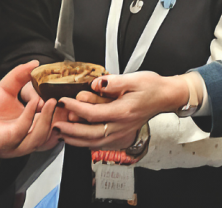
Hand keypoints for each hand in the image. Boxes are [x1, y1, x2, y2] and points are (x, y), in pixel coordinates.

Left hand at [0, 61, 56, 157]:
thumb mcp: (7, 88)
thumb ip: (21, 75)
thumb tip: (35, 63)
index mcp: (30, 127)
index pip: (54, 123)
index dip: (62, 112)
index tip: (67, 96)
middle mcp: (26, 138)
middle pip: (51, 133)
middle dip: (60, 118)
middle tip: (63, 101)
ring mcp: (17, 143)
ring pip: (40, 137)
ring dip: (47, 118)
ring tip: (50, 101)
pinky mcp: (5, 143)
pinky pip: (21, 132)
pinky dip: (28, 117)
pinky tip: (31, 104)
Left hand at [54, 72, 191, 149]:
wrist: (165, 96)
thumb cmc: (151, 87)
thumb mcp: (133, 78)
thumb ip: (113, 82)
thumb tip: (97, 83)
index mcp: (123, 111)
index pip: (93, 113)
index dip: (75, 107)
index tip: (63, 100)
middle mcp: (122, 126)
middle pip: (91, 133)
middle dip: (71, 130)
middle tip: (55, 124)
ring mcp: (122, 133)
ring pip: (95, 142)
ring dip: (76, 139)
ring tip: (61, 134)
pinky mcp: (122, 135)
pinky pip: (102, 143)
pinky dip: (87, 143)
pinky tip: (78, 139)